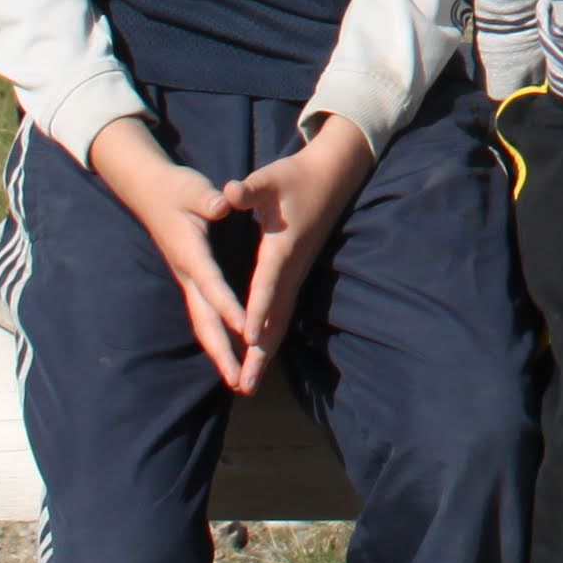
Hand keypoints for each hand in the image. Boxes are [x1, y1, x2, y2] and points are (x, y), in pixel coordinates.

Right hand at [86, 117, 255, 391]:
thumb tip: (222, 203)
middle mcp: (187, 273)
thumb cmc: (175, 188)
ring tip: (235, 381)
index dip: (229, 306)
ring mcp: (187, 279)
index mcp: (191, 252)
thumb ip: (208, 198)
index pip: (212, 284)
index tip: (247, 328)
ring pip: (201, 322)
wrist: (149, 190)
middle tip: (237, 380)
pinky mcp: (190, 279)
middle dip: (220, 350)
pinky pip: (203, 314)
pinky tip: (227, 353)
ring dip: (218, 351)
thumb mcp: (193, 188)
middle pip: (203, 318)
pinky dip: (215, 335)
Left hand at [228, 115, 380, 382]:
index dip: (257, 309)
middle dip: (259, 353)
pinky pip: (282, 313)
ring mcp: (296, 274)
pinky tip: (260, 356)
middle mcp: (291, 268)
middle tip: (245, 386)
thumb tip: (229, 192)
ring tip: (248, 385)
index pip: (267, 284)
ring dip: (264, 354)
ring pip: (280, 321)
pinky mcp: (296, 275)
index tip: (248, 338)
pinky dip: (271, 338)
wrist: (333, 176)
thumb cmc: (296, 176)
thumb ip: (250, 189)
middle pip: (275, 317)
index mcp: (281, 248)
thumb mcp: (270, 179)